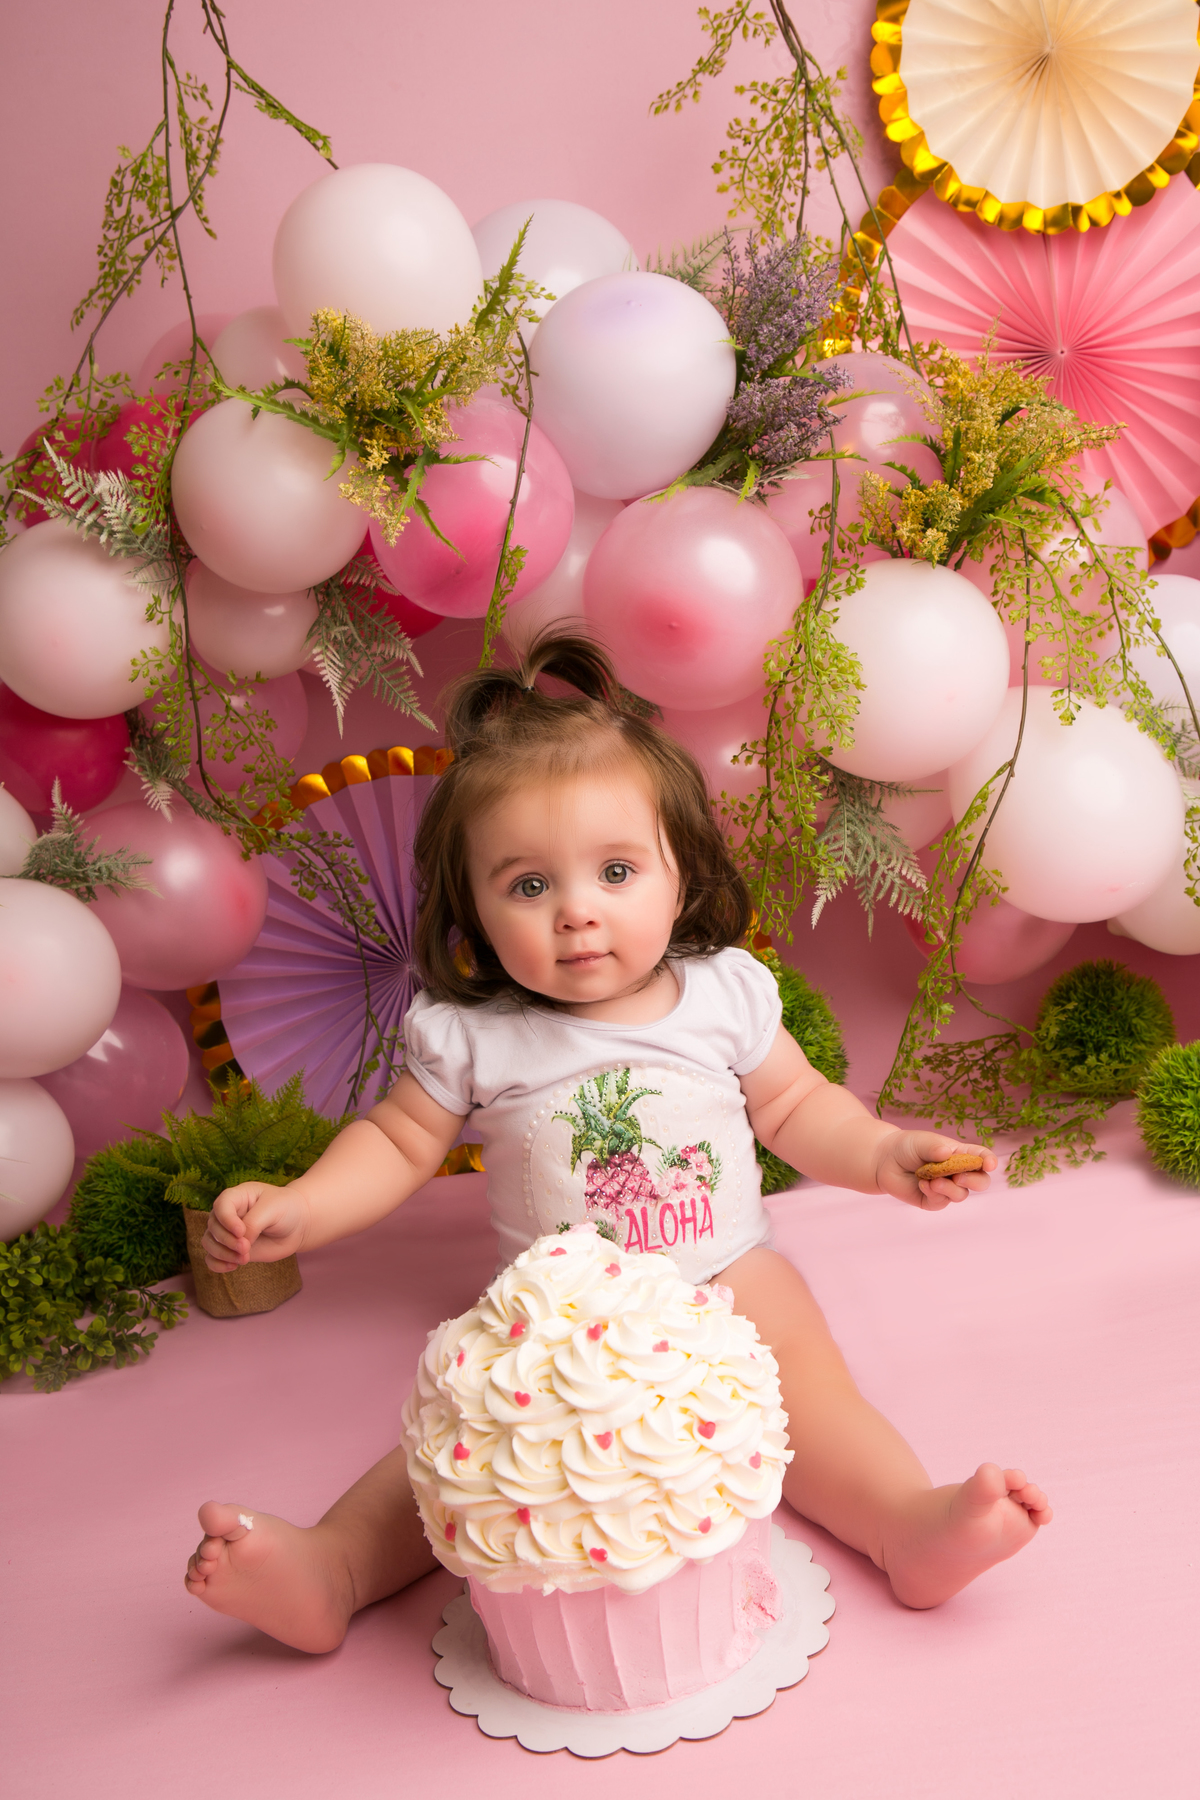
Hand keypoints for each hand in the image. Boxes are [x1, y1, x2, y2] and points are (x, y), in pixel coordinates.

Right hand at [201, 1181, 307, 1271]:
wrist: (297, 1225)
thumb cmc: (286, 1209)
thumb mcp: (273, 1210)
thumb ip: (254, 1224)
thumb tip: (240, 1244)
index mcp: (237, 1196)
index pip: (221, 1206)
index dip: (227, 1220)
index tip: (241, 1232)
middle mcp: (228, 1214)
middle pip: (213, 1227)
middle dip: (228, 1241)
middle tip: (246, 1249)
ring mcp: (228, 1232)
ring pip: (209, 1243)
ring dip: (223, 1254)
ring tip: (243, 1259)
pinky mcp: (231, 1249)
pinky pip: (212, 1258)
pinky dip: (217, 1264)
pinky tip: (233, 1266)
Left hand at [875, 1130, 995, 1211]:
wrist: (884, 1161)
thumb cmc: (907, 1147)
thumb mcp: (922, 1142)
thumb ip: (935, 1147)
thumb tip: (947, 1153)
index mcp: (960, 1154)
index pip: (982, 1158)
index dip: (989, 1161)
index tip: (990, 1164)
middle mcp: (957, 1172)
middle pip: (980, 1182)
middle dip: (975, 1181)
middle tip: (960, 1177)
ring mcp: (946, 1188)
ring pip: (961, 1194)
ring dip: (949, 1188)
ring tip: (932, 1180)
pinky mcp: (933, 1200)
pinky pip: (941, 1202)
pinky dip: (934, 1193)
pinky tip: (923, 1184)